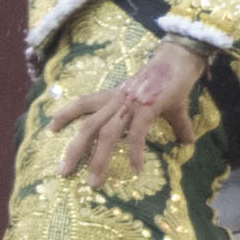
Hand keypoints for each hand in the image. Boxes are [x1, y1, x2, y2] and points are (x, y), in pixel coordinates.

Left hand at [49, 39, 205, 188]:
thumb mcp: (164, 102)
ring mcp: (131, 104)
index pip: (83, 103)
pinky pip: (137, 133)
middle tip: (62, 173)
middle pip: (88, 127)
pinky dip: (136, 152)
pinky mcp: (148, 107)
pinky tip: (136, 170)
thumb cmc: (171, 78)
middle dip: (73, 150)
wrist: (182, 57)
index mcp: (115, 96)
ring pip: (107, 134)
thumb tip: (188, 141)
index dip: (66, 114)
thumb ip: (173, 124)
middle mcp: (117, 101)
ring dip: (99, 159)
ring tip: (94, 182)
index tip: (51, 129)